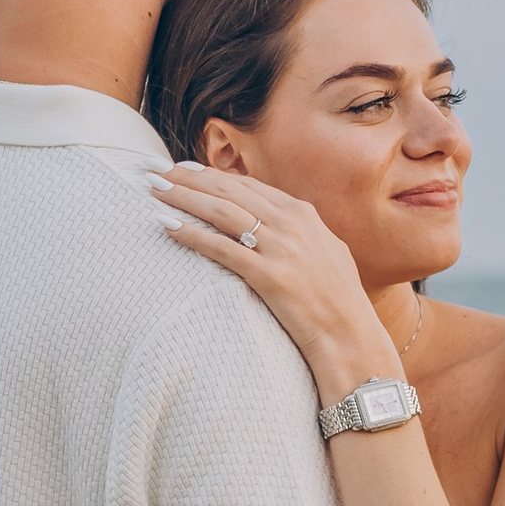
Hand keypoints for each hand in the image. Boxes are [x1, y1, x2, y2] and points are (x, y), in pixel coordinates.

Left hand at [150, 167, 397, 406]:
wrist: (350, 335)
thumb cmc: (338, 301)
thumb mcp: (326, 252)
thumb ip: (301, 232)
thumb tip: (278, 222)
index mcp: (303, 214)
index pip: (247, 185)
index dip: (211, 175)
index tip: (182, 169)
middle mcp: (291, 223)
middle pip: (229, 190)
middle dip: (188, 178)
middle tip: (155, 170)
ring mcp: (281, 248)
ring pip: (221, 211)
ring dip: (184, 197)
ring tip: (154, 190)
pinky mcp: (269, 275)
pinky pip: (221, 248)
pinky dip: (192, 234)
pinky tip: (167, 226)